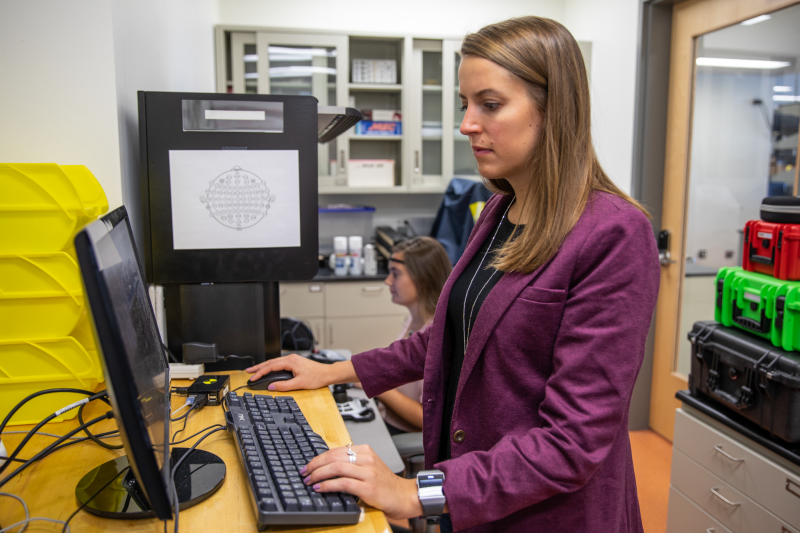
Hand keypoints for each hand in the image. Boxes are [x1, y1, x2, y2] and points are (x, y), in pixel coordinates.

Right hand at [245, 354, 340, 391]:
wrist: (327, 373)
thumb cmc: (317, 377)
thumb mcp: (299, 384)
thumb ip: (284, 386)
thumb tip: (271, 387)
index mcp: (290, 361)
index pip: (271, 366)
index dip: (260, 373)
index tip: (253, 378)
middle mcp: (290, 358)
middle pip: (270, 362)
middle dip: (258, 367)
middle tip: (248, 371)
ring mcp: (292, 359)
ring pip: (274, 362)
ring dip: (264, 366)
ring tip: (255, 371)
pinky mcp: (294, 362)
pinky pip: (279, 363)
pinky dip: (271, 366)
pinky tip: (268, 370)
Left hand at [301, 444, 422, 519]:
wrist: (403, 496)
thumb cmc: (384, 484)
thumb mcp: (368, 467)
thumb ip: (351, 463)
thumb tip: (326, 466)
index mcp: (365, 451)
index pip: (336, 450)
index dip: (318, 458)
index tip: (308, 465)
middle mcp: (366, 458)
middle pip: (333, 457)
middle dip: (315, 465)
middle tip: (304, 473)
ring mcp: (368, 472)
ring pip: (336, 468)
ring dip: (318, 475)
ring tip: (309, 481)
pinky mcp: (368, 487)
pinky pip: (343, 483)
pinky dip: (328, 485)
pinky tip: (320, 488)